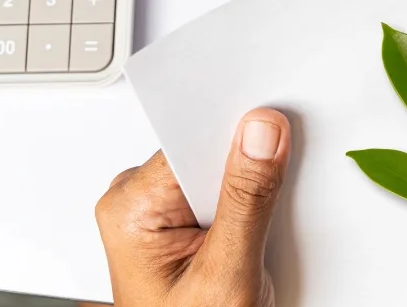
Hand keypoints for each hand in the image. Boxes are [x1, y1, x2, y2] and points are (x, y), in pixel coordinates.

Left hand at [96, 108, 291, 306]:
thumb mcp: (227, 275)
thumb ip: (247, 200)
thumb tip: (260, 131)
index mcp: (131, 206)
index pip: (194, 140)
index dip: (239, 139)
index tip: (274, 146)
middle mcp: (139, 201)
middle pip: (210, 151)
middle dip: (248, 173)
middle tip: (258, 222)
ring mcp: (161, 209)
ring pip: (223, 168)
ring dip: (252, 193)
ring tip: (251, 242)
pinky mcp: (183, 217)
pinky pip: (227, 187)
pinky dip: (250, 206)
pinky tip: (250, 239)